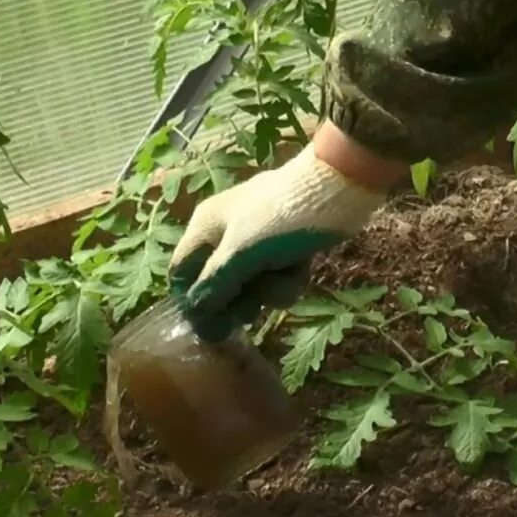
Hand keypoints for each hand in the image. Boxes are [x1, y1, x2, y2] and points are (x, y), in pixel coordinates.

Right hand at [169, 130, 398, 341]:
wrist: (335, 189)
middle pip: (218, 285)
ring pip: (252, 285)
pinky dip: (289, 277)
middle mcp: (226, 234)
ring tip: (284, 274)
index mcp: (205, 227)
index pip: (182, 272)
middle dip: (239, 299)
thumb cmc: (279, 219)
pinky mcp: (285, 249)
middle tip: (253, 310)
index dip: (193, 301)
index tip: (212, 327)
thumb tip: (196, 316)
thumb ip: (215, 287)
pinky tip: (302, 266)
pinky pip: (277, 277)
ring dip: (270, 288)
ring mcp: (257, 242)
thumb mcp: (240, 254)